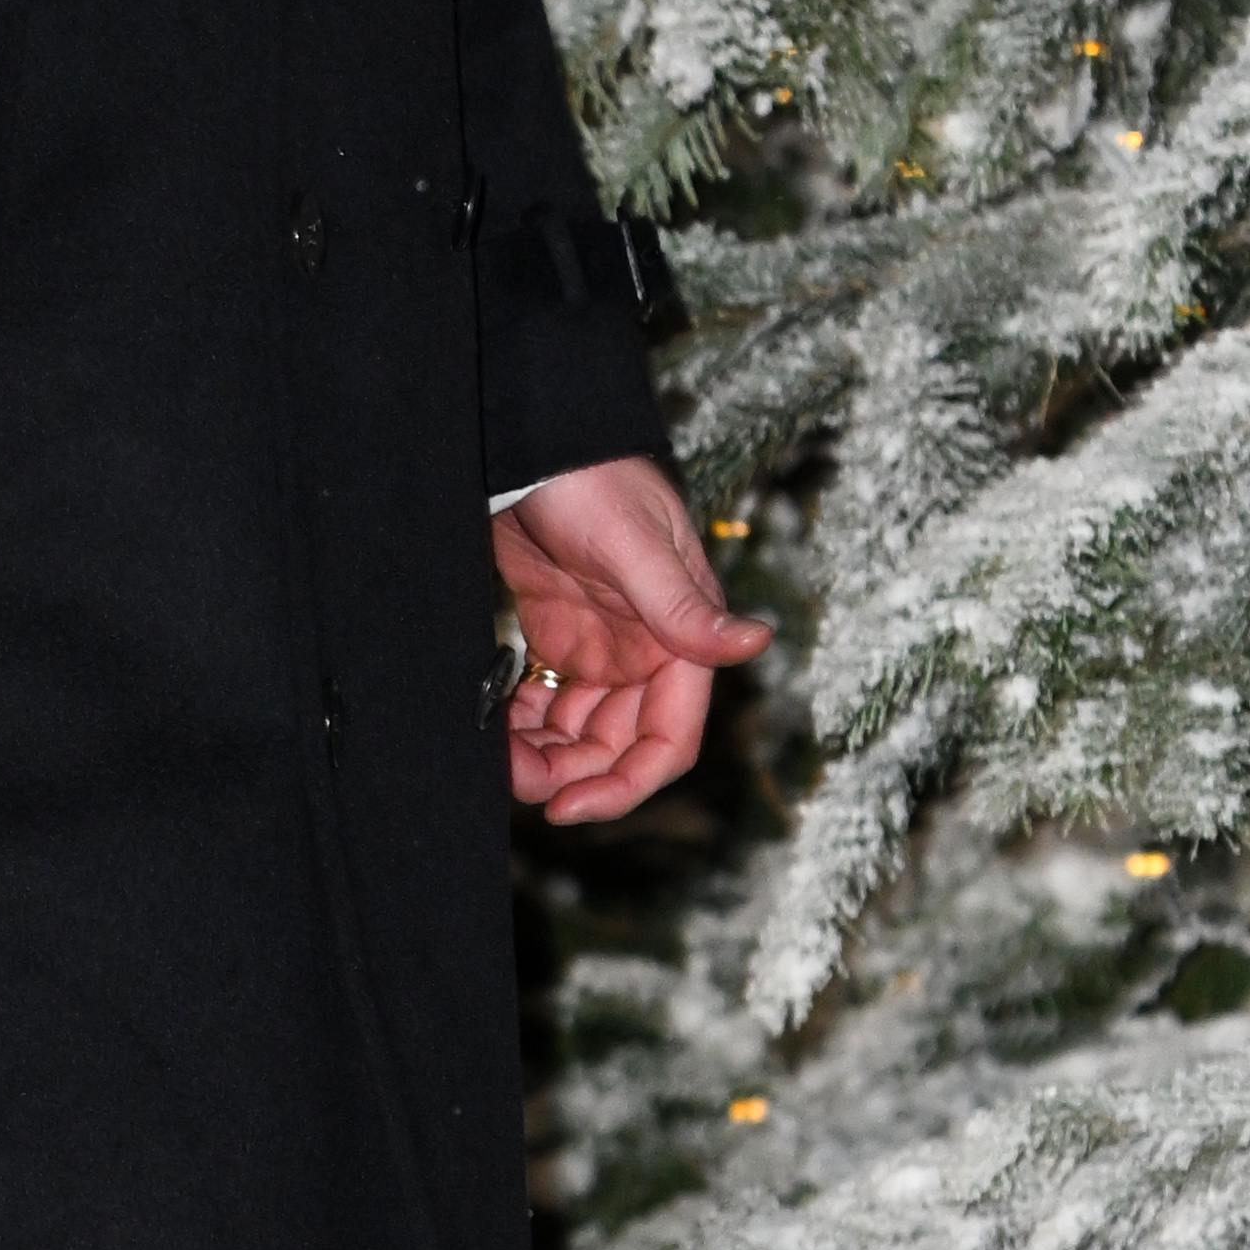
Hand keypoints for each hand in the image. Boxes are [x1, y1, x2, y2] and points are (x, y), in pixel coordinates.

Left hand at [492, 459, 767, 827]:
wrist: (535, 442)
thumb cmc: (594, 480)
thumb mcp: (636, 546)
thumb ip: (684, 606)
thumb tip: (757, 642)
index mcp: (677, 643)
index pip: (665, 742)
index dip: (623, 786)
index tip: (567, 807)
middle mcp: (645, 654)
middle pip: (616, 748)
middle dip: (569, 774)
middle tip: (512, 780)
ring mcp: (601, 649)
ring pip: (577, 733)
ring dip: (541, 755)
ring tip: (494, 756)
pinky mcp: (557, 636)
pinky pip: (544, 703)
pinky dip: (520, 724)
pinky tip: (492, 727)